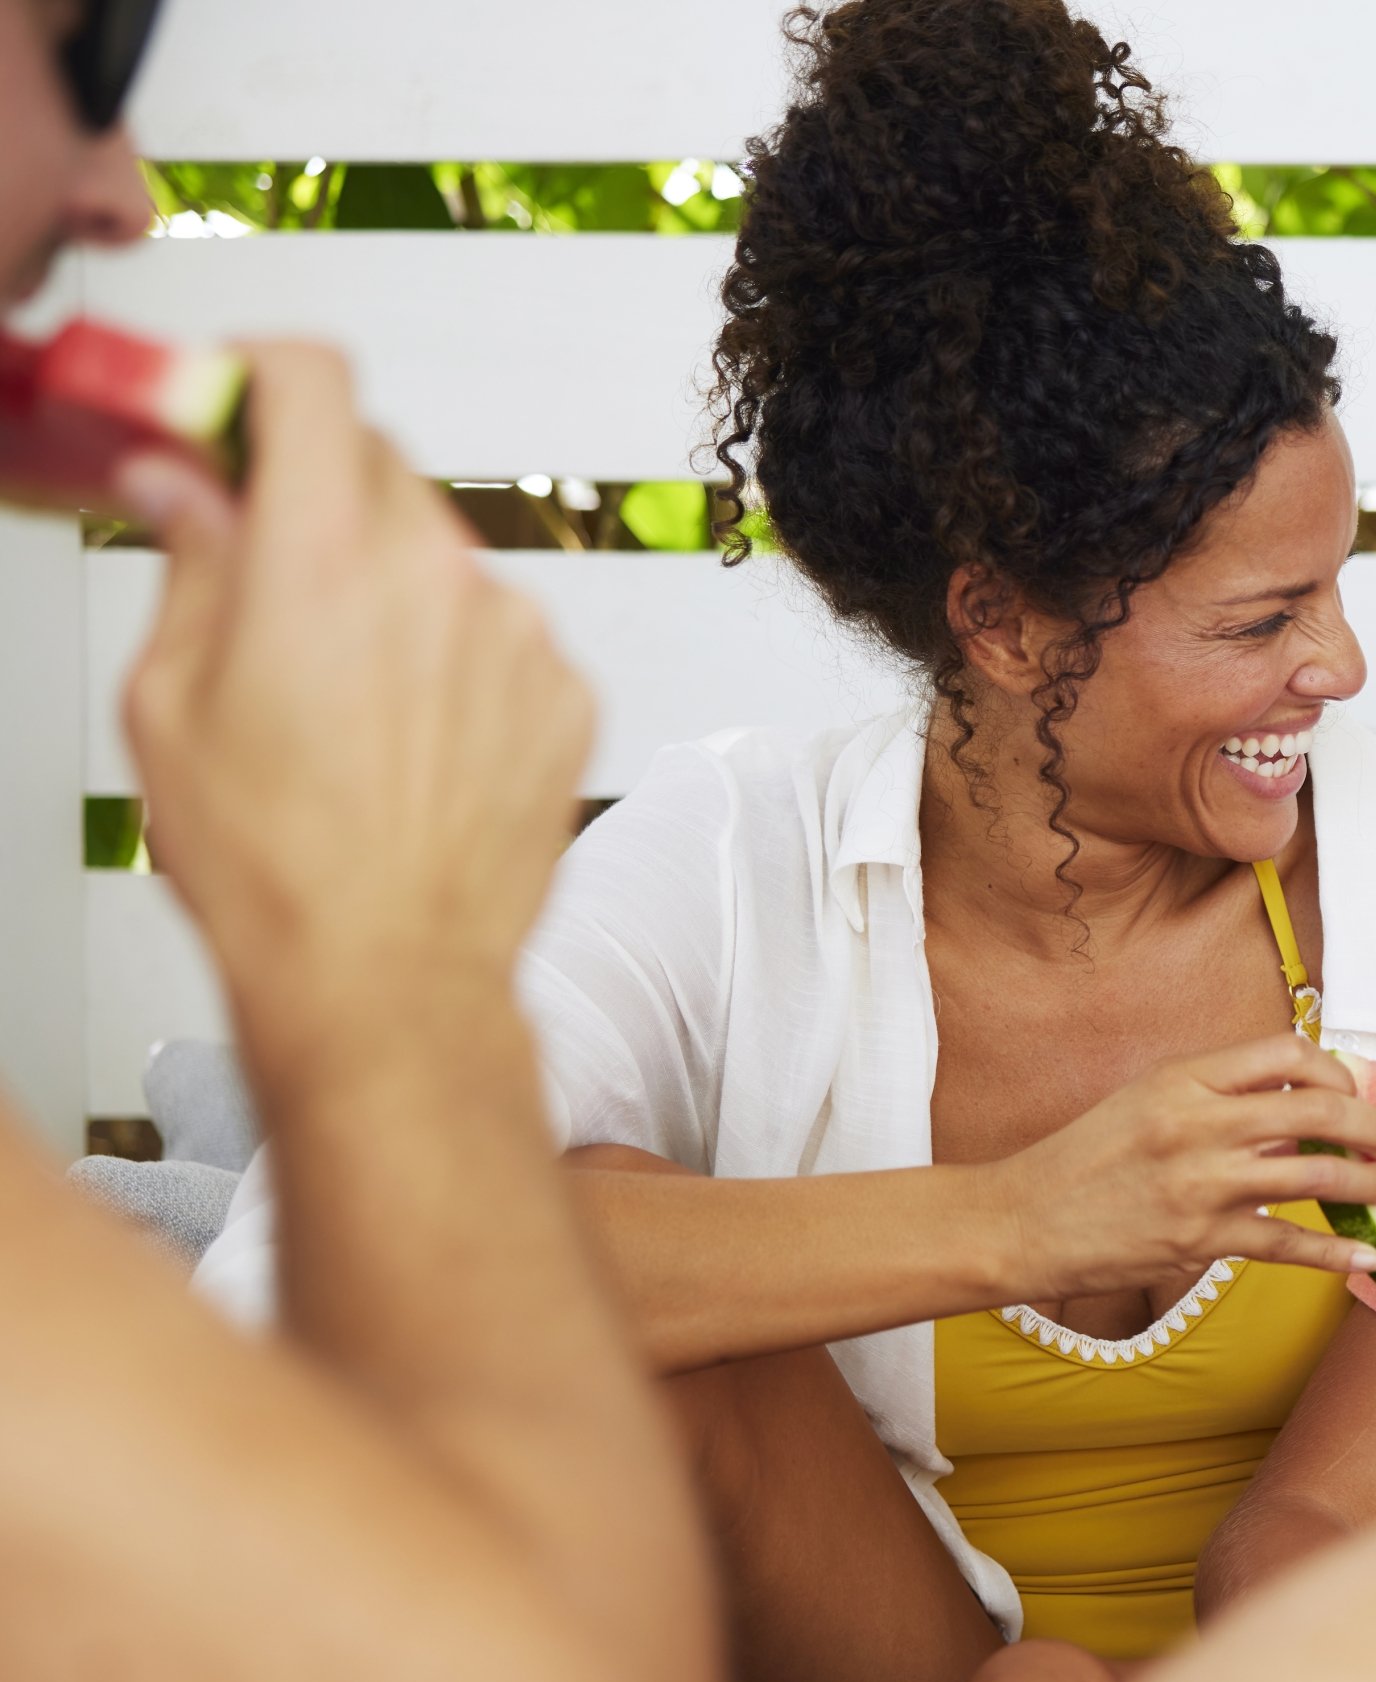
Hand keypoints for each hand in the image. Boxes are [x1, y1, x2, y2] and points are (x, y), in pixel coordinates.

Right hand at [116, 344, 592, 1085]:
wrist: (390, 977)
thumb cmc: (278, 868)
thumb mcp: (168, 700)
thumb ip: (186, 563)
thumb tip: (178, 484)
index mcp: (323, 556)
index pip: (313, 378)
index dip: (261, 372)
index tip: (230, 398)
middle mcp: (438, 575)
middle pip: (377, 462)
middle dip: (315, 491)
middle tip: (266, 558)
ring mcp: (518, 632)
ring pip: (443, 553)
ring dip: (392, 584)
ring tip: (342, 694)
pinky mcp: (567, 689)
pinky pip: (503, 631)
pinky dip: (458, 654)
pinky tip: (411, 736)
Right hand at [985, 1033, 1375, 1300]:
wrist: (1023, 1221)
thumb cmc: (1084, 1159)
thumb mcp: (1145, 1100)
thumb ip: (1214, 1097)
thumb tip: (1294, 1109)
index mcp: (1184, 1077)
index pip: (1286, 1054)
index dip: (1334, 1069)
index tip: (1349, 1089)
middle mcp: (1199, 1124)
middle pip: (1320, 1109)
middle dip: (1370, 1124)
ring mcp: (1203, 1184)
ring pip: (1316, 1176)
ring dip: (1367, 1184)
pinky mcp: (1200, 1241)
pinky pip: (1287, 1244)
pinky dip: (1334, 1255)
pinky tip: (1364, 1259)